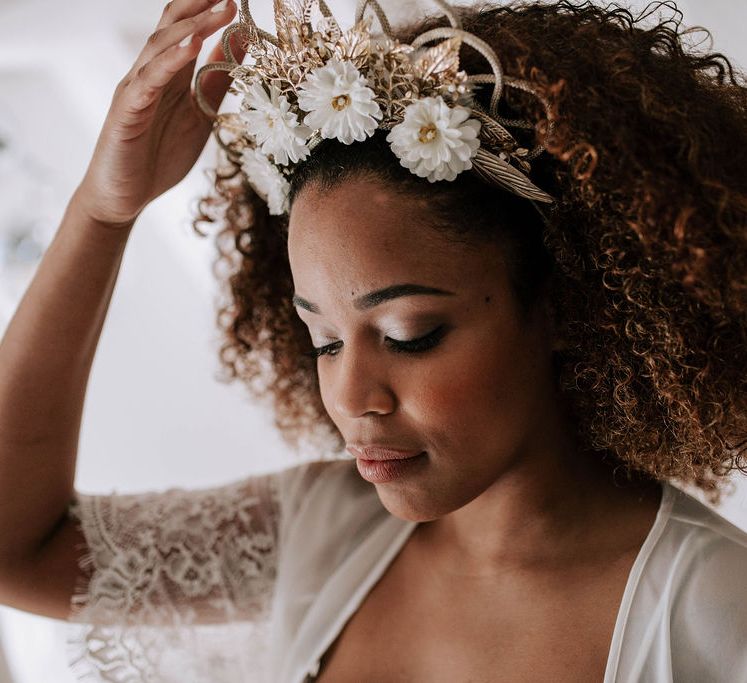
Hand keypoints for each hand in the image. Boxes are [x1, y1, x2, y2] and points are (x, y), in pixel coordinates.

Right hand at [73, 0, 243, 229]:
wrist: (124, 196)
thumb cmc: (158, 156)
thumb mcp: (200, 115)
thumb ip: (216, 82)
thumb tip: (240, 46)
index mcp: (168, 75)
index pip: (187, 30)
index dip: (210, 10)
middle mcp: (149, 74)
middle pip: (172, 28)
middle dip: (200, 5)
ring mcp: (135, 90)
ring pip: (160, 48)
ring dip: (191, 26)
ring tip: (219, 8)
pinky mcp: (127, 112)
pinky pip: (148, 82)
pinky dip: (169, 62)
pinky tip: (190, 47)